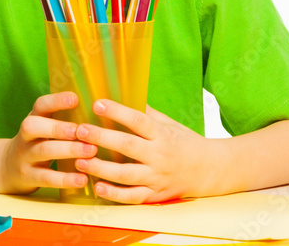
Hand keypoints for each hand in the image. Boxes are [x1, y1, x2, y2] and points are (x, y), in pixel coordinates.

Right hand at [0, 91, 97, 194]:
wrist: (7, 168)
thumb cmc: (37, 143)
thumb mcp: (44, 127)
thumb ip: (64, 119)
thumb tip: (101, 110)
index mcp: (34, 119)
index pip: (40, 105)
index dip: (56, 101)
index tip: (75, 98)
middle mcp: (26, 135)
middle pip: (34, 126)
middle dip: (58, 127)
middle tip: (81, 130)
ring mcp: (25, 156)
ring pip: (44, 150)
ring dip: (68, 150)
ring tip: (91, 151)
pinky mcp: (28, 177)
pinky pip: (47, 177)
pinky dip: (65, 179)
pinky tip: (83, 179)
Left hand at [73, 100, 213, 203]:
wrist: (209, 170)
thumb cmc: (184, 142)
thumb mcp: (168, 123)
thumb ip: (146, 113)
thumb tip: (123, 93)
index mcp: (161, 134)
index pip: (138, 120)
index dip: (117, 112)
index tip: (97, 104)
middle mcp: (159, 155)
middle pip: (128, 146)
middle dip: (102, 138)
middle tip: (80, 131)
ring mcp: (157, 177)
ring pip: (126, 174)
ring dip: (101, 168)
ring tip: (80, 161)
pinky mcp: (155, 195)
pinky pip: (132, 196)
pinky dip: (114, 194)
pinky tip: (97, 188)